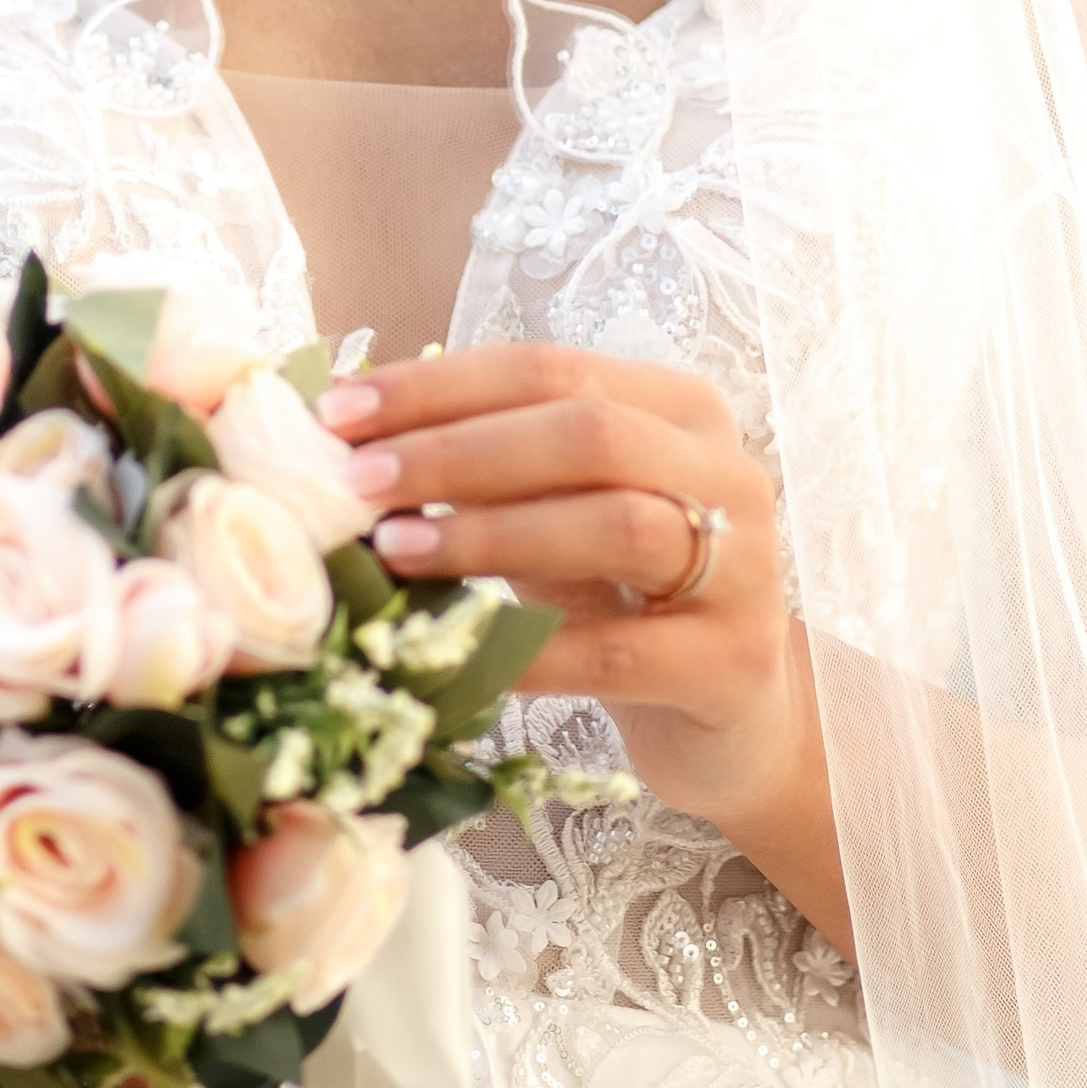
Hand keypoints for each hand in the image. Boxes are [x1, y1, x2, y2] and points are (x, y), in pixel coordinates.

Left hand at [317, 343, 800, 845]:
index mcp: (679, 409)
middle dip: (458, 451)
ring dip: (492, 534)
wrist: (726, 718)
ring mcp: (745, 568)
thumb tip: (347, 441)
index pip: (550, 369)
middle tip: (359, 481)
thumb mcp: (558, 516)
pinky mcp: (734, 662)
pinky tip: (457, 656)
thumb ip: (486, 474)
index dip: (440, 385)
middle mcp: (727, 472)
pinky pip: (620, 651)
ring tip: (396, 550)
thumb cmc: (621, 598)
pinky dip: (532, 651)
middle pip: (588, 434)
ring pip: (618, 525)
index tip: (340, 410)